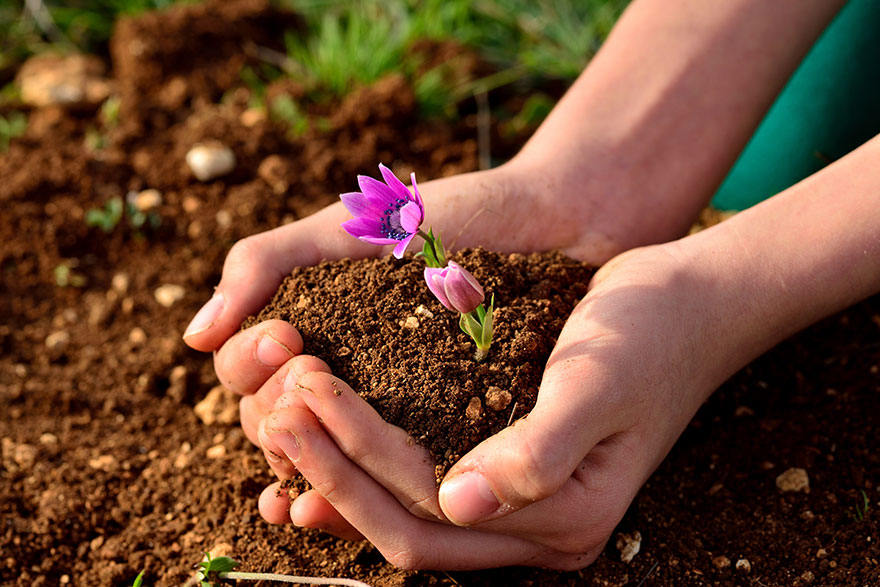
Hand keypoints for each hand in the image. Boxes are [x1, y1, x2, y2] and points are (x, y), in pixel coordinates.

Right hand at [184, 157, 675, 447]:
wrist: (555, 221)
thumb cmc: (455, 215)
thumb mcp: (352, 229)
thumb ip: (269, 264)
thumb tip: (193, 336)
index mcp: (310, 327)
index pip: (246, 372)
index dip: (251, 366)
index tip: (287, 340)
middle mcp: (341, 373)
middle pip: (275, 422)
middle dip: (278, 414)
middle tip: (311, 384)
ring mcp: (389, 407)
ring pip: (324, 456)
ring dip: (310, 468)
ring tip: (309, 478)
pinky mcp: (441, 433)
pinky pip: (390, 474)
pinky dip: (357, 494)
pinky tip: (337, 509)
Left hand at [253, 243, 740, 569]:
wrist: (688, 305)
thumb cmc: (649, 335)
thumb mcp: (598, 383)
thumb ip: (538, 452)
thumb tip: (458, 505)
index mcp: (563, 519)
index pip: (430, 512)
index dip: (357, 463)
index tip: (303, 399)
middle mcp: (537, 530)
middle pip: (406, 525)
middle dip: (333, 471)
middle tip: (275, 411)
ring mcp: (521, 505)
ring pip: (407, 511)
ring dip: (342, 469)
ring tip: (283, 416)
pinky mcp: (507, 467)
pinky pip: (423, 483)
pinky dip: (370, 464)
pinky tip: (325, 433)